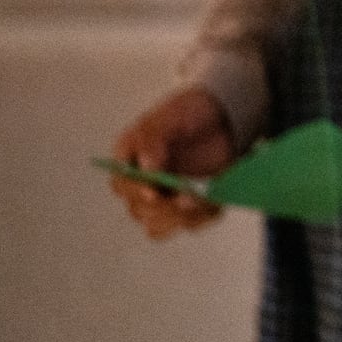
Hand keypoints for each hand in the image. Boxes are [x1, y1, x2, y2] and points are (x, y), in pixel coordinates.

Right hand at [110, 87, 234, 238]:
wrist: (219, 116)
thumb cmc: (187, 114)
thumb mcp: (169, 116)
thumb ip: (152, 138)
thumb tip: (147, 167)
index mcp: (128, 162)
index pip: (121, 185)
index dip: (135, 191)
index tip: (153, 192)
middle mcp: (140, 186)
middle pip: (139, 211)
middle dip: (161, 208)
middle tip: (184, 198)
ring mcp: (164, 200)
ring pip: (159, 226)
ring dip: (178, 218)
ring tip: (200, 200)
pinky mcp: (189, 208)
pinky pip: (191, 224)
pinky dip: (202, 217)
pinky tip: (216, 205)